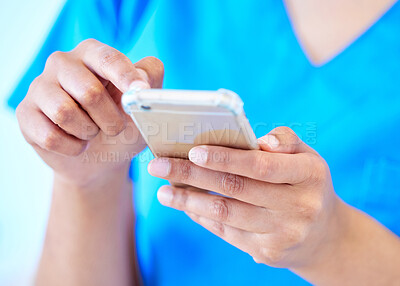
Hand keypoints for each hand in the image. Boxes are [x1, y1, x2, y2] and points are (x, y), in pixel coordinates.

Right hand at [17, 39, 163, 187]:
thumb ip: (150, 81)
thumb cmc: (122, 125)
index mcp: (93, 53)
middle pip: (89, 92)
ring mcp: (40, 86)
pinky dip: (72, 148)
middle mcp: (62, 62)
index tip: (138, 92)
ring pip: (65, 113)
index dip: (125, 77)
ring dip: (88, 133)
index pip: (108, 58)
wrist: (99, 159)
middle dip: (110, 120)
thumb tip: (141, 81)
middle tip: (115, 128)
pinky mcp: (26, 113)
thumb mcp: (142, 105)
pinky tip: (76, 144)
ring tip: (92, 132)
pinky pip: (50, 136)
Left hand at [148, 126, 343, 267]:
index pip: (261, 165)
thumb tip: (259, 141)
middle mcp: (298, 206)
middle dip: (192, 174)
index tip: (192, 151)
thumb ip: (284, 141)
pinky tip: (185, 204)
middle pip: (236, 188)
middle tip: (158, 166)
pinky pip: (227, 231)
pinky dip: (202, 215)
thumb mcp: (307, 157)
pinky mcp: (267, 253)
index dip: (225, 158)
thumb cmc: (307, 185)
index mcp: (309, 175)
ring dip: (189, 200)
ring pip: (226, 213)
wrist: (324, 237)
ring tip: (163, 191)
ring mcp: (282, 234)